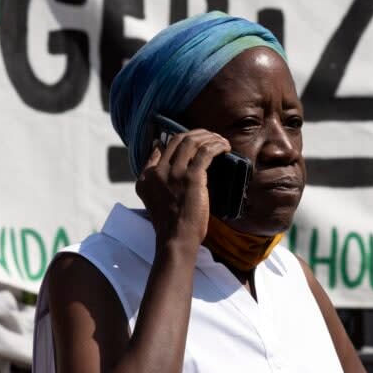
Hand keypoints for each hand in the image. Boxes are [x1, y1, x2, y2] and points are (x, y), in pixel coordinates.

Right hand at [135, 129, 230, 251]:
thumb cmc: (169, 222)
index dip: (180, 138)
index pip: (163, 147)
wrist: (176, 238)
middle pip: (179, 139)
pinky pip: (206, 152)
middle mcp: (159, 170)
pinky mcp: (192, 177)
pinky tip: (225, 147)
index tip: (194, 139)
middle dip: (198, 134)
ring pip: (192, 142)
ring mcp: (175, 172)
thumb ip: (152, 175)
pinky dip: (217, 145)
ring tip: (220, 141)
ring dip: (209, 137)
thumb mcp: (151, 196)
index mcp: (148, 175)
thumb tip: (157, 149)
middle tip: (211, 137)